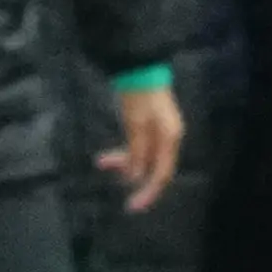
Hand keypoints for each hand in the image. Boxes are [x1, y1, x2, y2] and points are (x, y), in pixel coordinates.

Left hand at [101, 82, 181, 211]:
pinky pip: (138, 146)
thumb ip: (137, 151)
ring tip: (102, 162)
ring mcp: (159, 130)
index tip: (131, 207)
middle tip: (113, 183)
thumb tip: (134, 177)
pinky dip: (125, 152)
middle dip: (131, 176)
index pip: (161, 175)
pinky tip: (109, 155)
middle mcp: (168, 137)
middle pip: (152, 167)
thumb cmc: (138, 94)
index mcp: (169, 139)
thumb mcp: (135, 124)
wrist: (138, 65)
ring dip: (124, 162)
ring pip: (143, 156)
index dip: (147, 193)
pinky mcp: (148, 124)